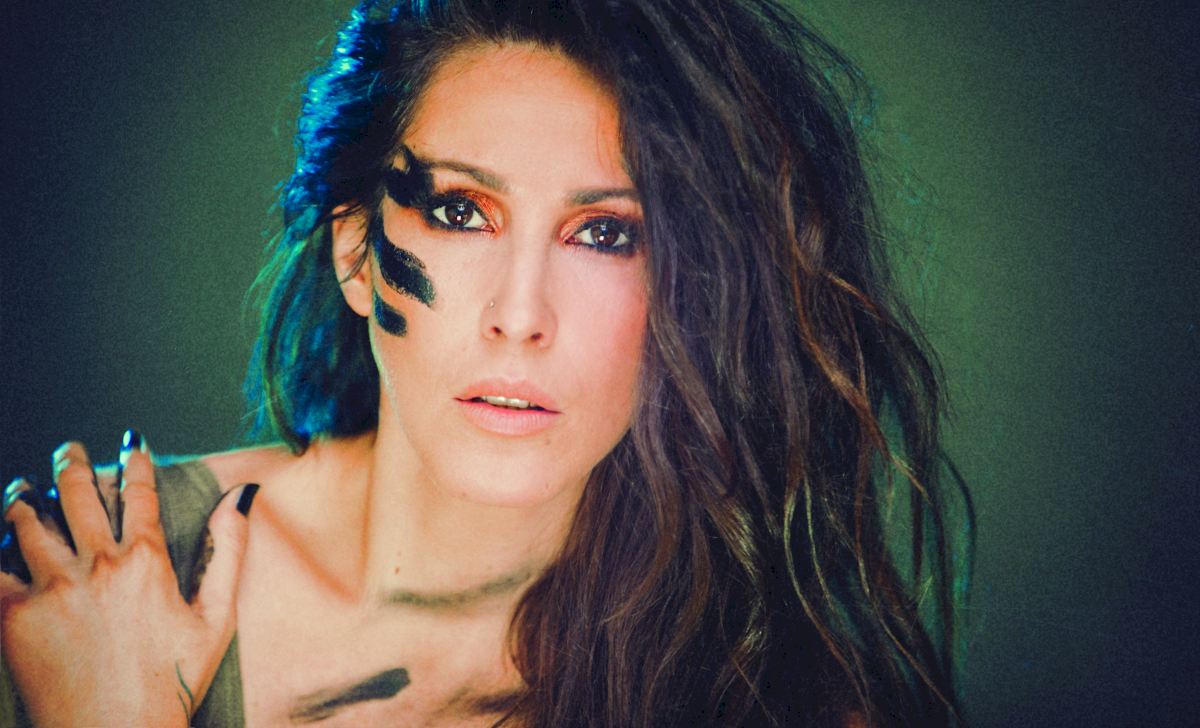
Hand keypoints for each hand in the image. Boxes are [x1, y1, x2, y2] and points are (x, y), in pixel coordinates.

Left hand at [0, 434, 256, 727]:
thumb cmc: (169, 683)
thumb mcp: (217, 618)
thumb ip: (229, 550)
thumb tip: (240, 497)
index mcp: (146, 561)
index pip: (139, 496)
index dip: (137, 465)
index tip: (132, 446)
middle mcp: (97, 565)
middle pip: (78, 497)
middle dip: (72, 465)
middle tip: (69, 450)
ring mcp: (51, 588)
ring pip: (27, 525)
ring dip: (22, 501)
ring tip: (19, 490)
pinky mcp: (13, 616)